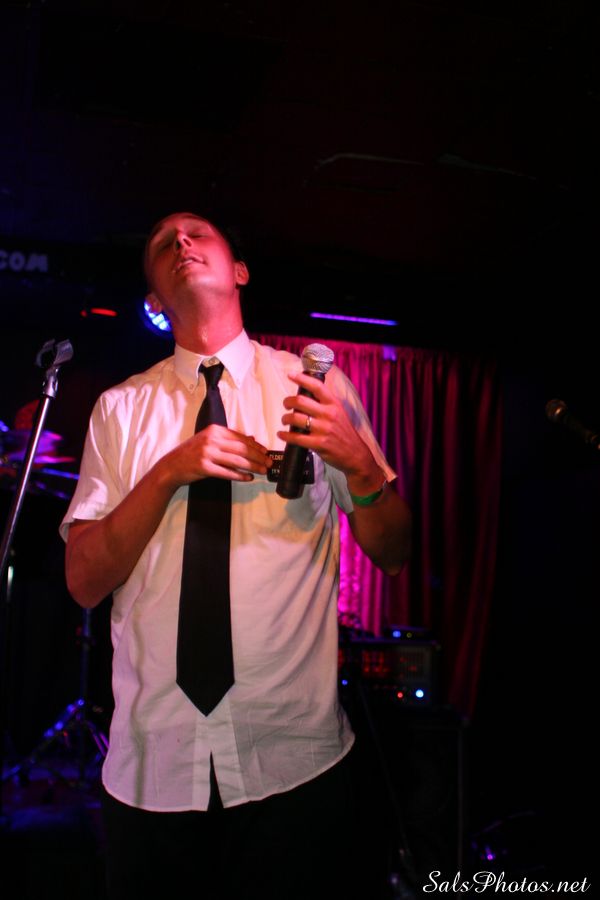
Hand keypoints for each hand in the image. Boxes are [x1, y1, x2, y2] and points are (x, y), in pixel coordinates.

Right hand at [159, 425, 271, 488]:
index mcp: (214, 430)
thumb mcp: (209, 440)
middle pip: (241, 449)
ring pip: (237, 461)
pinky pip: (227, 472)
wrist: (171, 466)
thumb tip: (252, 438)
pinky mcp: (204, 467)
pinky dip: (240, 476)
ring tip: (263, 471)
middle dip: (258, 456)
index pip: (240, 438)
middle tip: (269, 463)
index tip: (265, 451)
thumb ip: (229, 439)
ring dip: (253, 466)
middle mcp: (211, 440)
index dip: (255, 445)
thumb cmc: (191, 453)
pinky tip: (249, 478)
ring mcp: (207, 453)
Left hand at [277, 373, 382, 492]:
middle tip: (286, 405)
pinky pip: (296, 437)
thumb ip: (325, 404)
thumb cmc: (344, 432)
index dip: (302, 379)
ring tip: (285, 420)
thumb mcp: (339, 412)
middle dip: (288, 402)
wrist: (355, 454)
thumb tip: (306, 395)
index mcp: (334, 404)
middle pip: (300, 401)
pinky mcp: (319, 444)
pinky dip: (285, 435)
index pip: (316, 386)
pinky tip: (282, 434)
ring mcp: (323, 429)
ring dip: (285, 419)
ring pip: (296, 418)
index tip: (290, 375)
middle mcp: (329, 414)